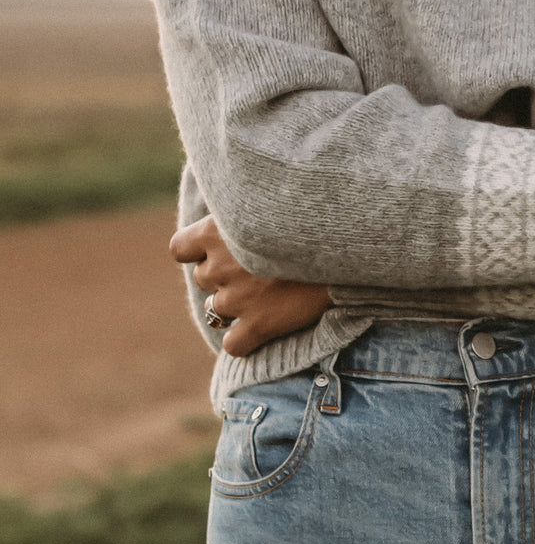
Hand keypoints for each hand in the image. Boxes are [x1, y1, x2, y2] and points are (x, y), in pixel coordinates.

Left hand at [169, 216, 331, 356]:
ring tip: (267, 293)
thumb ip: (244, 208)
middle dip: (224, 276)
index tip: (219, 249)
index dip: (197, 251)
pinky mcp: (258, 326)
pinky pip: (233, 345)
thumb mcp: (269, 198)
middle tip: (258, 267)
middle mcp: (219, 266)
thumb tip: (237, 200)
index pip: (179, 248)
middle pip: (203, 278)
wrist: (346, 244)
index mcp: (215, 231)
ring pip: (216, 311)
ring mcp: (237, 299)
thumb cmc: (312, 216)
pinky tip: (263, 328)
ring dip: (236, 305)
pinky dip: (245, 340)